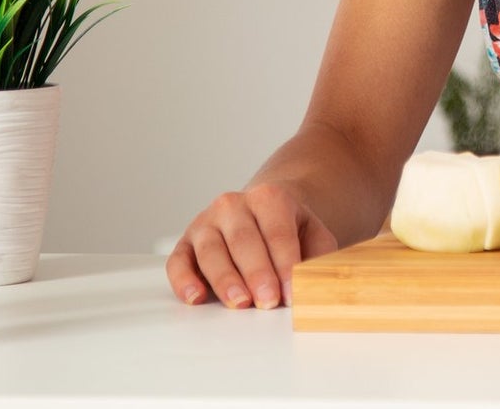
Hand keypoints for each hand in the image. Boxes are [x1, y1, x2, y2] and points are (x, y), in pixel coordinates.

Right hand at [165, 182, 338, 307]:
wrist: (262, 211)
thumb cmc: (288, 228)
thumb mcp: (312, 232)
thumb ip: (319, 254)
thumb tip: (321, 283)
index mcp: (268, 197)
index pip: (278, 232)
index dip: (285, 264)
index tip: (292, 293)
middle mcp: (233, 205)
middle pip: (244, 240)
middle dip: (257, 273)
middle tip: (268, 301)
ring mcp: (206, 222)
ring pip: (211, 251)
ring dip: (225, 279)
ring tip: (240, 303)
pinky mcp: (185, 243)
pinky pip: (178, 261)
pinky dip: (183, 280)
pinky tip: (196, 298)